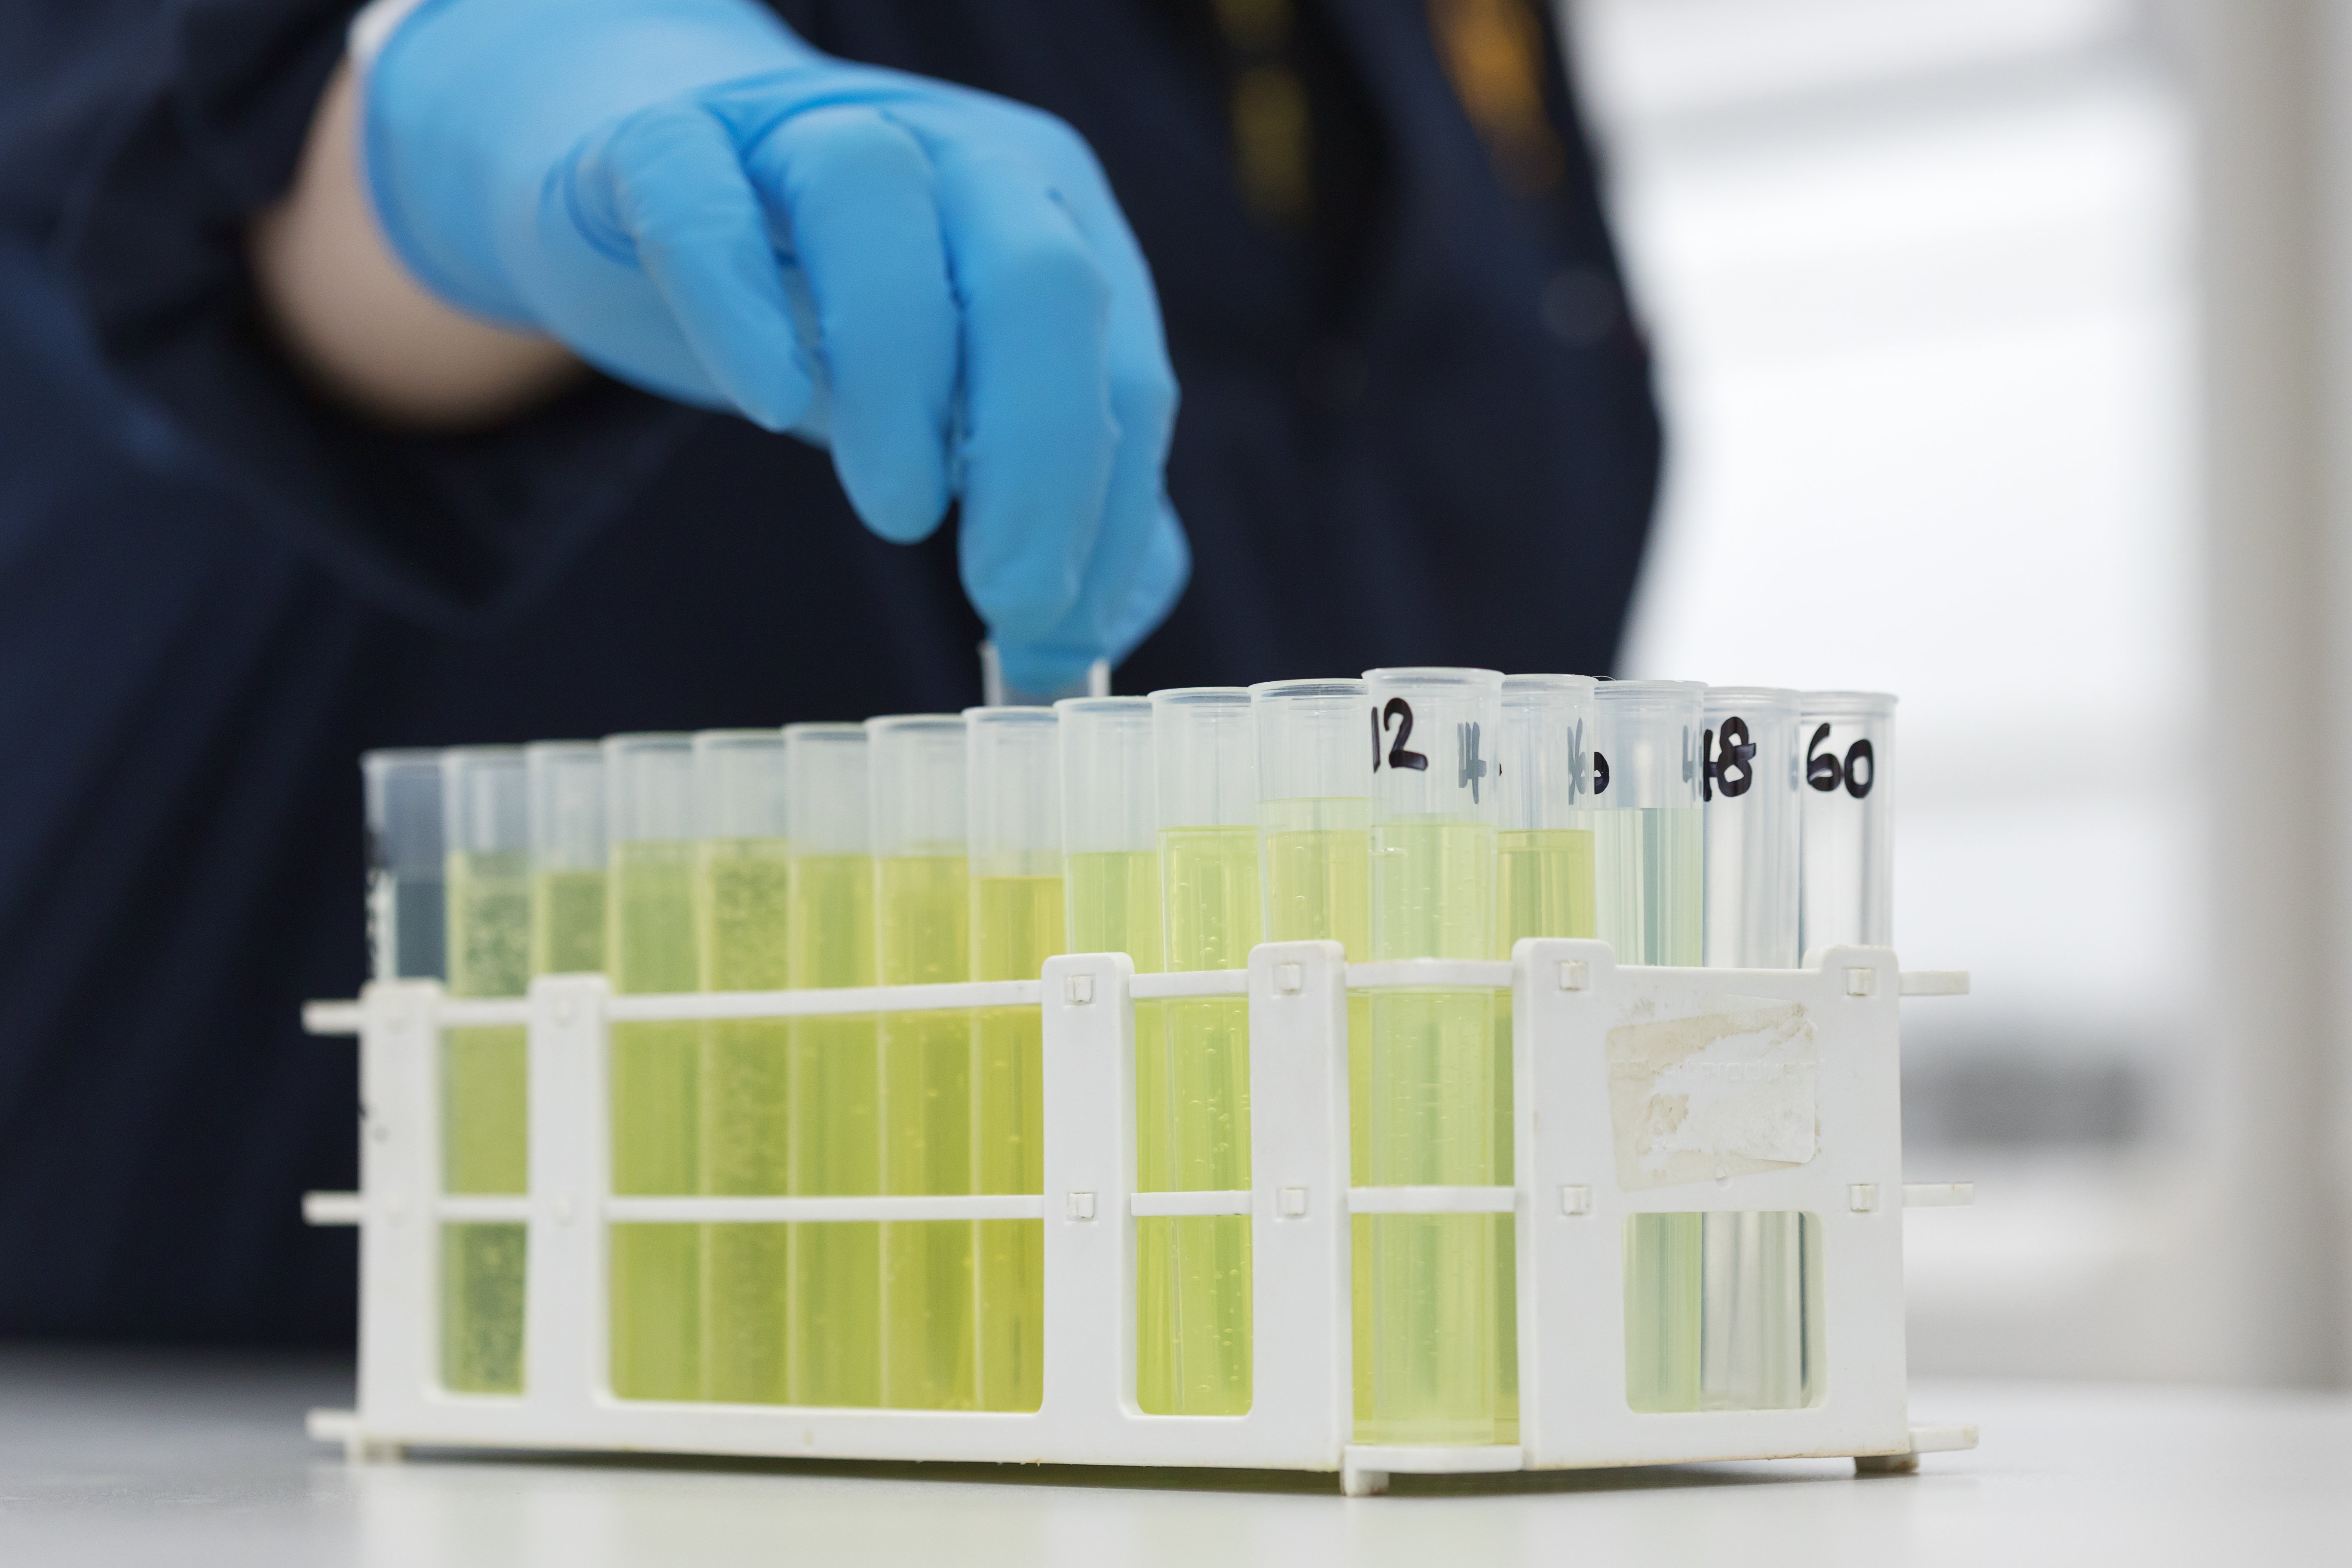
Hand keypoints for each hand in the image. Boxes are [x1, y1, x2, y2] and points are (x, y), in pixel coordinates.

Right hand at [361, 0, 1187, 687]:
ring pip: (878, 205)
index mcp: (1054, 217)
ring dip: (902, 373)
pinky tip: (769, 400)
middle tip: (1007, 598)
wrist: (656, 178)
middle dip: (1041, 456)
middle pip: (1036, 280)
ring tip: (899, 514)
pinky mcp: (670, 141)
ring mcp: (806, 129)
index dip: (1108, 512)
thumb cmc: (830, 305)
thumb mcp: (959, 398)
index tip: (1061, 632)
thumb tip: (1090, 635)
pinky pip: (704, 194)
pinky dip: (737, 297)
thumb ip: (1047, 499)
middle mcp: (955, 153)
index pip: (1125, 370)